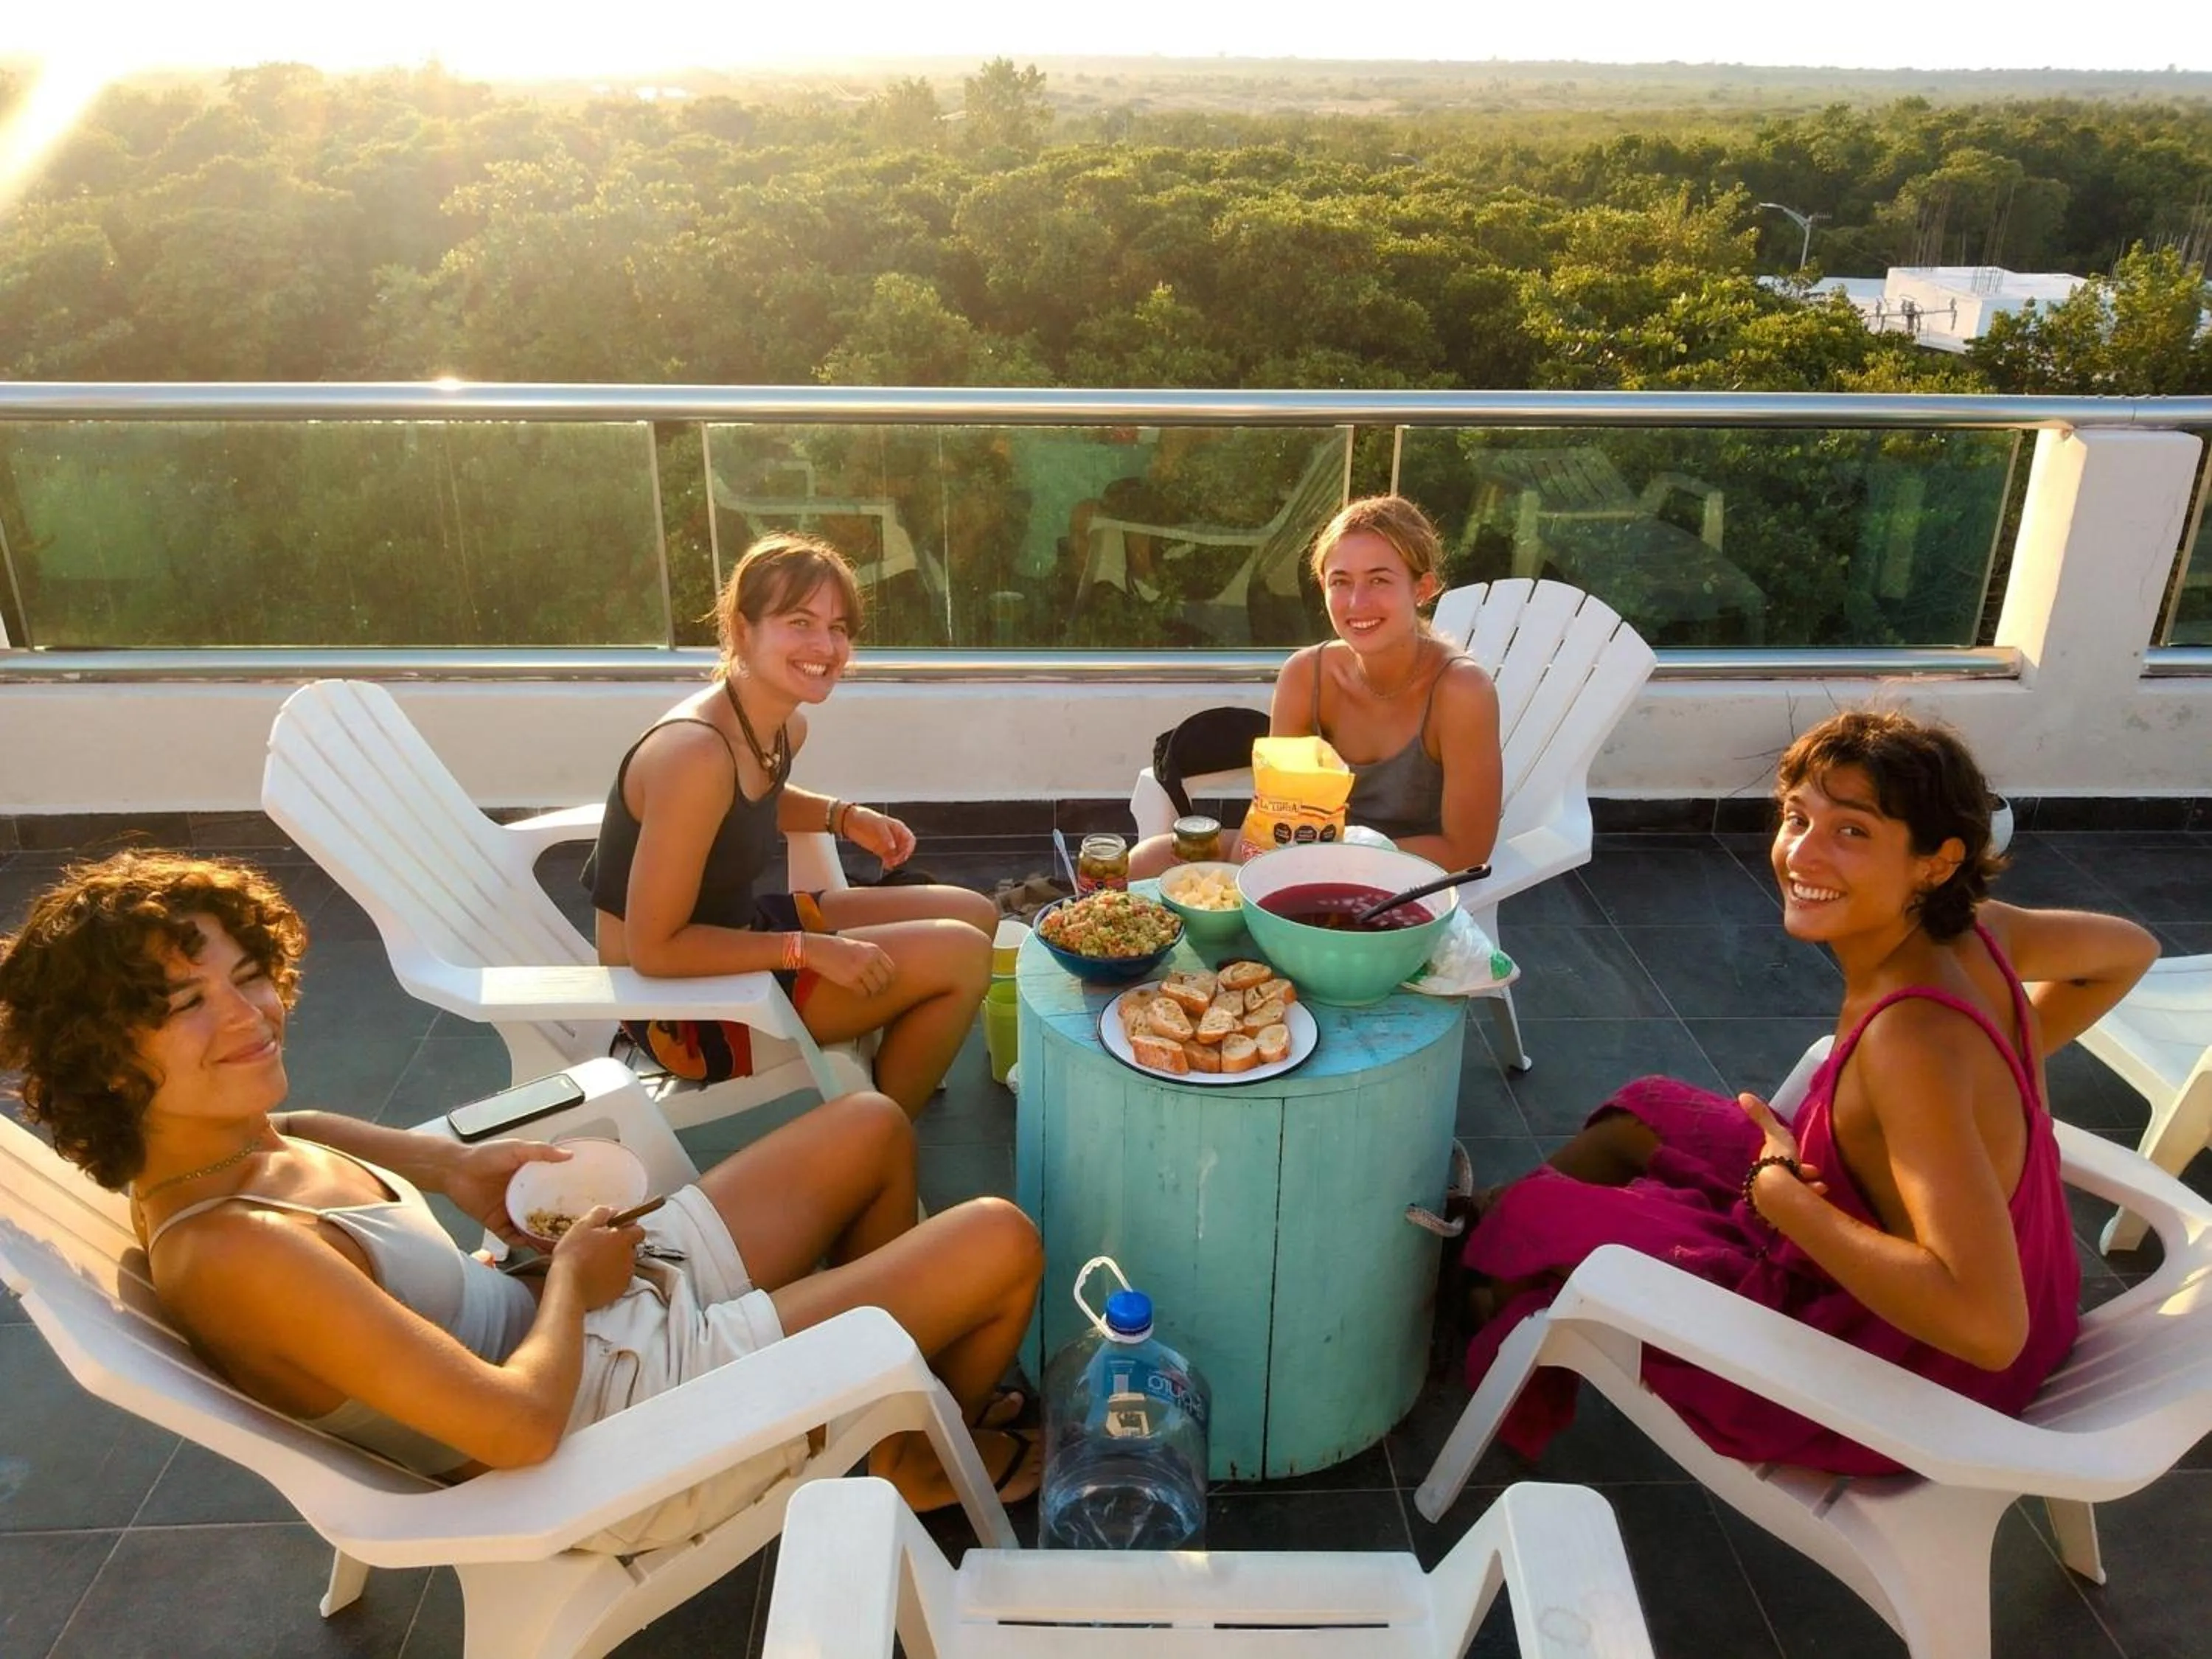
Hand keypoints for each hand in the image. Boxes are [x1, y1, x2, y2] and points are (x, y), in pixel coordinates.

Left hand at [444, 1139, 571, 1251]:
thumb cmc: (485, 1156)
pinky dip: (520, 1242)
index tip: (583, 1204)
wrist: (454, 1170)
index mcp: (530, 1179)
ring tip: (557, 1243)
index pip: (552, 1190)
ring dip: (541, 1236)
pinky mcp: (496, 1224)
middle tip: (574, 1230)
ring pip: (530, 1228)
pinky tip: (531, 1245)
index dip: (566, 1198)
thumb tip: (569, 1155)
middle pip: (544, 1212)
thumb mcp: (516, 1149)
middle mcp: (522, 1197)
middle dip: (557, 1222)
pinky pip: (511, 1237)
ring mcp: (509, 1212)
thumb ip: (542, 1152)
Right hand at [548, 1205, 646, 1309]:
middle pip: (630, 1247)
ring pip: (625, 1263)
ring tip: (594, 1265)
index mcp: (623, 1238)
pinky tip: (595, 1278)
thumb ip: (601, 1214)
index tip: (613, 1231)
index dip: (627, 1229)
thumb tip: (614, 1210)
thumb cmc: (574, 1254)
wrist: (569, 1288)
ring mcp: (627, 1274)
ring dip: (615, 1262)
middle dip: (619, 1246)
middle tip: (598, 1248)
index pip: (638, 1230)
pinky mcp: (621, 1290)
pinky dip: (611, 1277)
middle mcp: (630, 1255)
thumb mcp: (583, 1226)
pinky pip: (619, 1279)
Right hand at [805, 933, 897, 997]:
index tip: (884, 982)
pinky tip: (858, 992)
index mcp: (874, 950)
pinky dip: (863, 995)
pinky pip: (864, 992)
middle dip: (882, 987)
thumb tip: (883, 969)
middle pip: (886, 980)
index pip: (891, 968)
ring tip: (868, 992)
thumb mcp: (859, 946)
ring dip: (873, 992)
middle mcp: (870, 960)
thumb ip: (872, 955)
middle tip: (877, 990)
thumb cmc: (838, 947)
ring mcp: (861, 970)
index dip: (889, 977)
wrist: (819, 949)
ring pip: (876, 988)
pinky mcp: (851, 980)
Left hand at [845, 806, 916, 870]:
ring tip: (889, 864)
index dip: (909, 847)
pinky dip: (888, 863)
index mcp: (898, 828)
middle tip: (896, 860)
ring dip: (895, 861)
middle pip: (904, 849)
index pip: (909, 839)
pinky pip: (888, 858)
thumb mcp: (878, 826)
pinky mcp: (880, 850)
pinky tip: (885, 865)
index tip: (904, 854)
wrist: (851, 821)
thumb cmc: (866, 818)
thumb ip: (886, 838)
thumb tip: (893, 847)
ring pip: (897, 855)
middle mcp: (894, 836)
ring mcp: (887, 843)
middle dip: (902, 856)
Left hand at [1737, 1092, 1828, 1197]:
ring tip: (1822, 1188)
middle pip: (1787, 1178)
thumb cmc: (1778, 1160)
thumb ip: (1762, 1116)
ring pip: (1793, 1191)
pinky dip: (1809, 1200)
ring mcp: (1773, 1199)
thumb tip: (1743, 1095)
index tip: (1810, 1165)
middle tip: (1817, 1176)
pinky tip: (1818, 1200)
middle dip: (1803, 1175)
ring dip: (1808, 1188)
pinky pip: (1797, 1205)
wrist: (1779, 1191)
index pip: (1779, 1162)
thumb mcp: (1775, 1133)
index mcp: (1765, 1164)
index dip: (1794, 1161)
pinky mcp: (1782, 1214)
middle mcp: (1765, 1182)